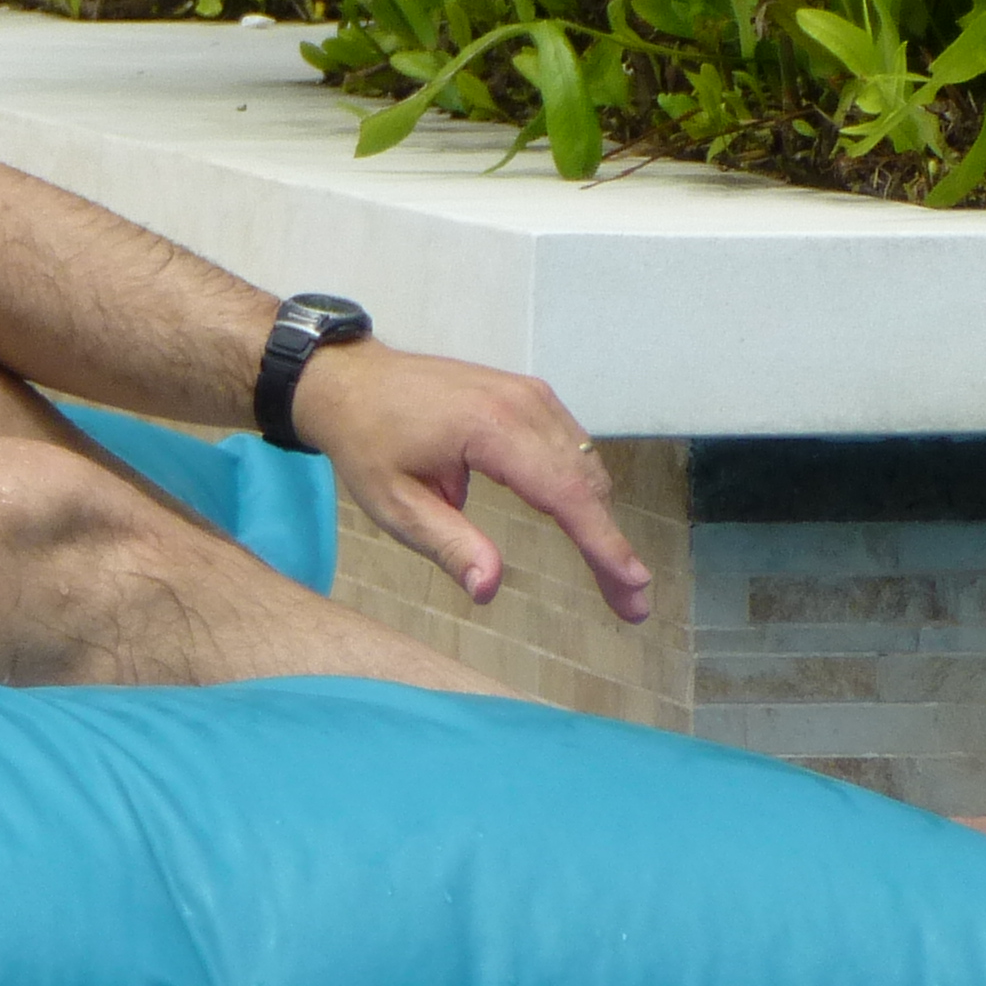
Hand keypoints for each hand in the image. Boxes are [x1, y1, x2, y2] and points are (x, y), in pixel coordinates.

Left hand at [290, 341, 652, 624]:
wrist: (350, 382)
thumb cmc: (367, 442)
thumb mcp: (395, 505)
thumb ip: (449, 545)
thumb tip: (490, 588)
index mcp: (491, 428)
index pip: (564, 493)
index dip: (603, 543)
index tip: (634, 585)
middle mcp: (523, 403)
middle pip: (586, 484)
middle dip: (611, 545)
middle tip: (628, 603)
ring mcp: (531, 394)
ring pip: (586, 466)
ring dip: (603, 519)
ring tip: (614, 576)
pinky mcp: (530, 395)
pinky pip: (573, 447)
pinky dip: (585, 490)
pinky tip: (587, 527)